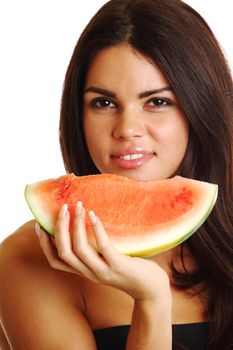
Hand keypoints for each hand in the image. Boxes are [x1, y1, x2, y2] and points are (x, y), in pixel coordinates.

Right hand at [35, 202, 170, 301]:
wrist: (151, 289)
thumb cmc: (128, 269)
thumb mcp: (105, 261)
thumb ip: (94, 250)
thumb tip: (85, 224)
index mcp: (84, 271)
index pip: (56, 260)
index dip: (45, 244)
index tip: (40, 225)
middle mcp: (89, 273)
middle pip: (64, 252)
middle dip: (59, 229)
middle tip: (62, 208)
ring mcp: (103, 271)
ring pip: (79, 249)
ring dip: (76, 226)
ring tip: (78, 207)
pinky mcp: (118, 266)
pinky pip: (103, 247)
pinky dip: (96, 229)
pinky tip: (93, 215)